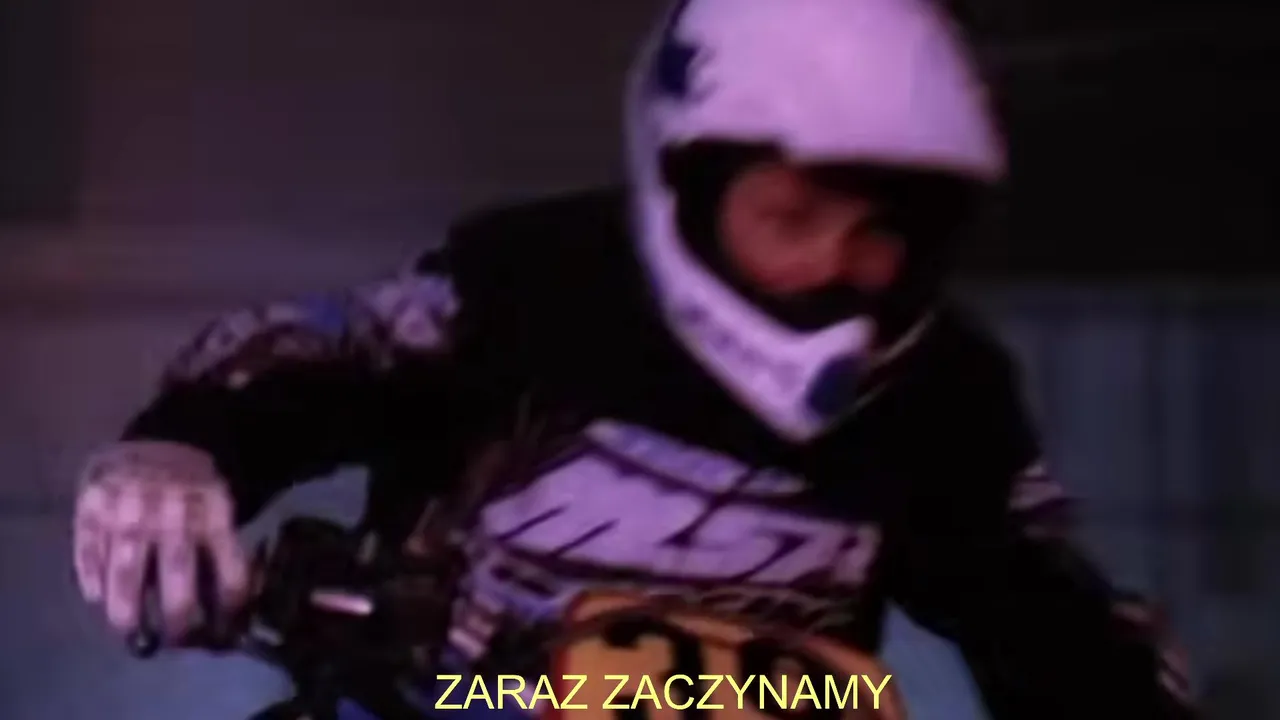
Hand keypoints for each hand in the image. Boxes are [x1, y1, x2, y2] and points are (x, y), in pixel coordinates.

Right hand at [73, 441, 248, 640]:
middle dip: (176, 619)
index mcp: (213, 514)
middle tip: (173, 638)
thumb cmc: (195, 485)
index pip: (228, 570)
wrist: (158, 439)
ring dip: (125, 609)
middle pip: (175, 578)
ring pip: (125, 571)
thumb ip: (222, 548)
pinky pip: (89, 552)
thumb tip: (232, 603)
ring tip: (128, 631)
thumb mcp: (222, 507)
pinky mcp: (94, 507)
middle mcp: (171, 514)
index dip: (229, 605)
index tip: (223, 626)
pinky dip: (92, 578)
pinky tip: (97, 598)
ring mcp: (129, 510)